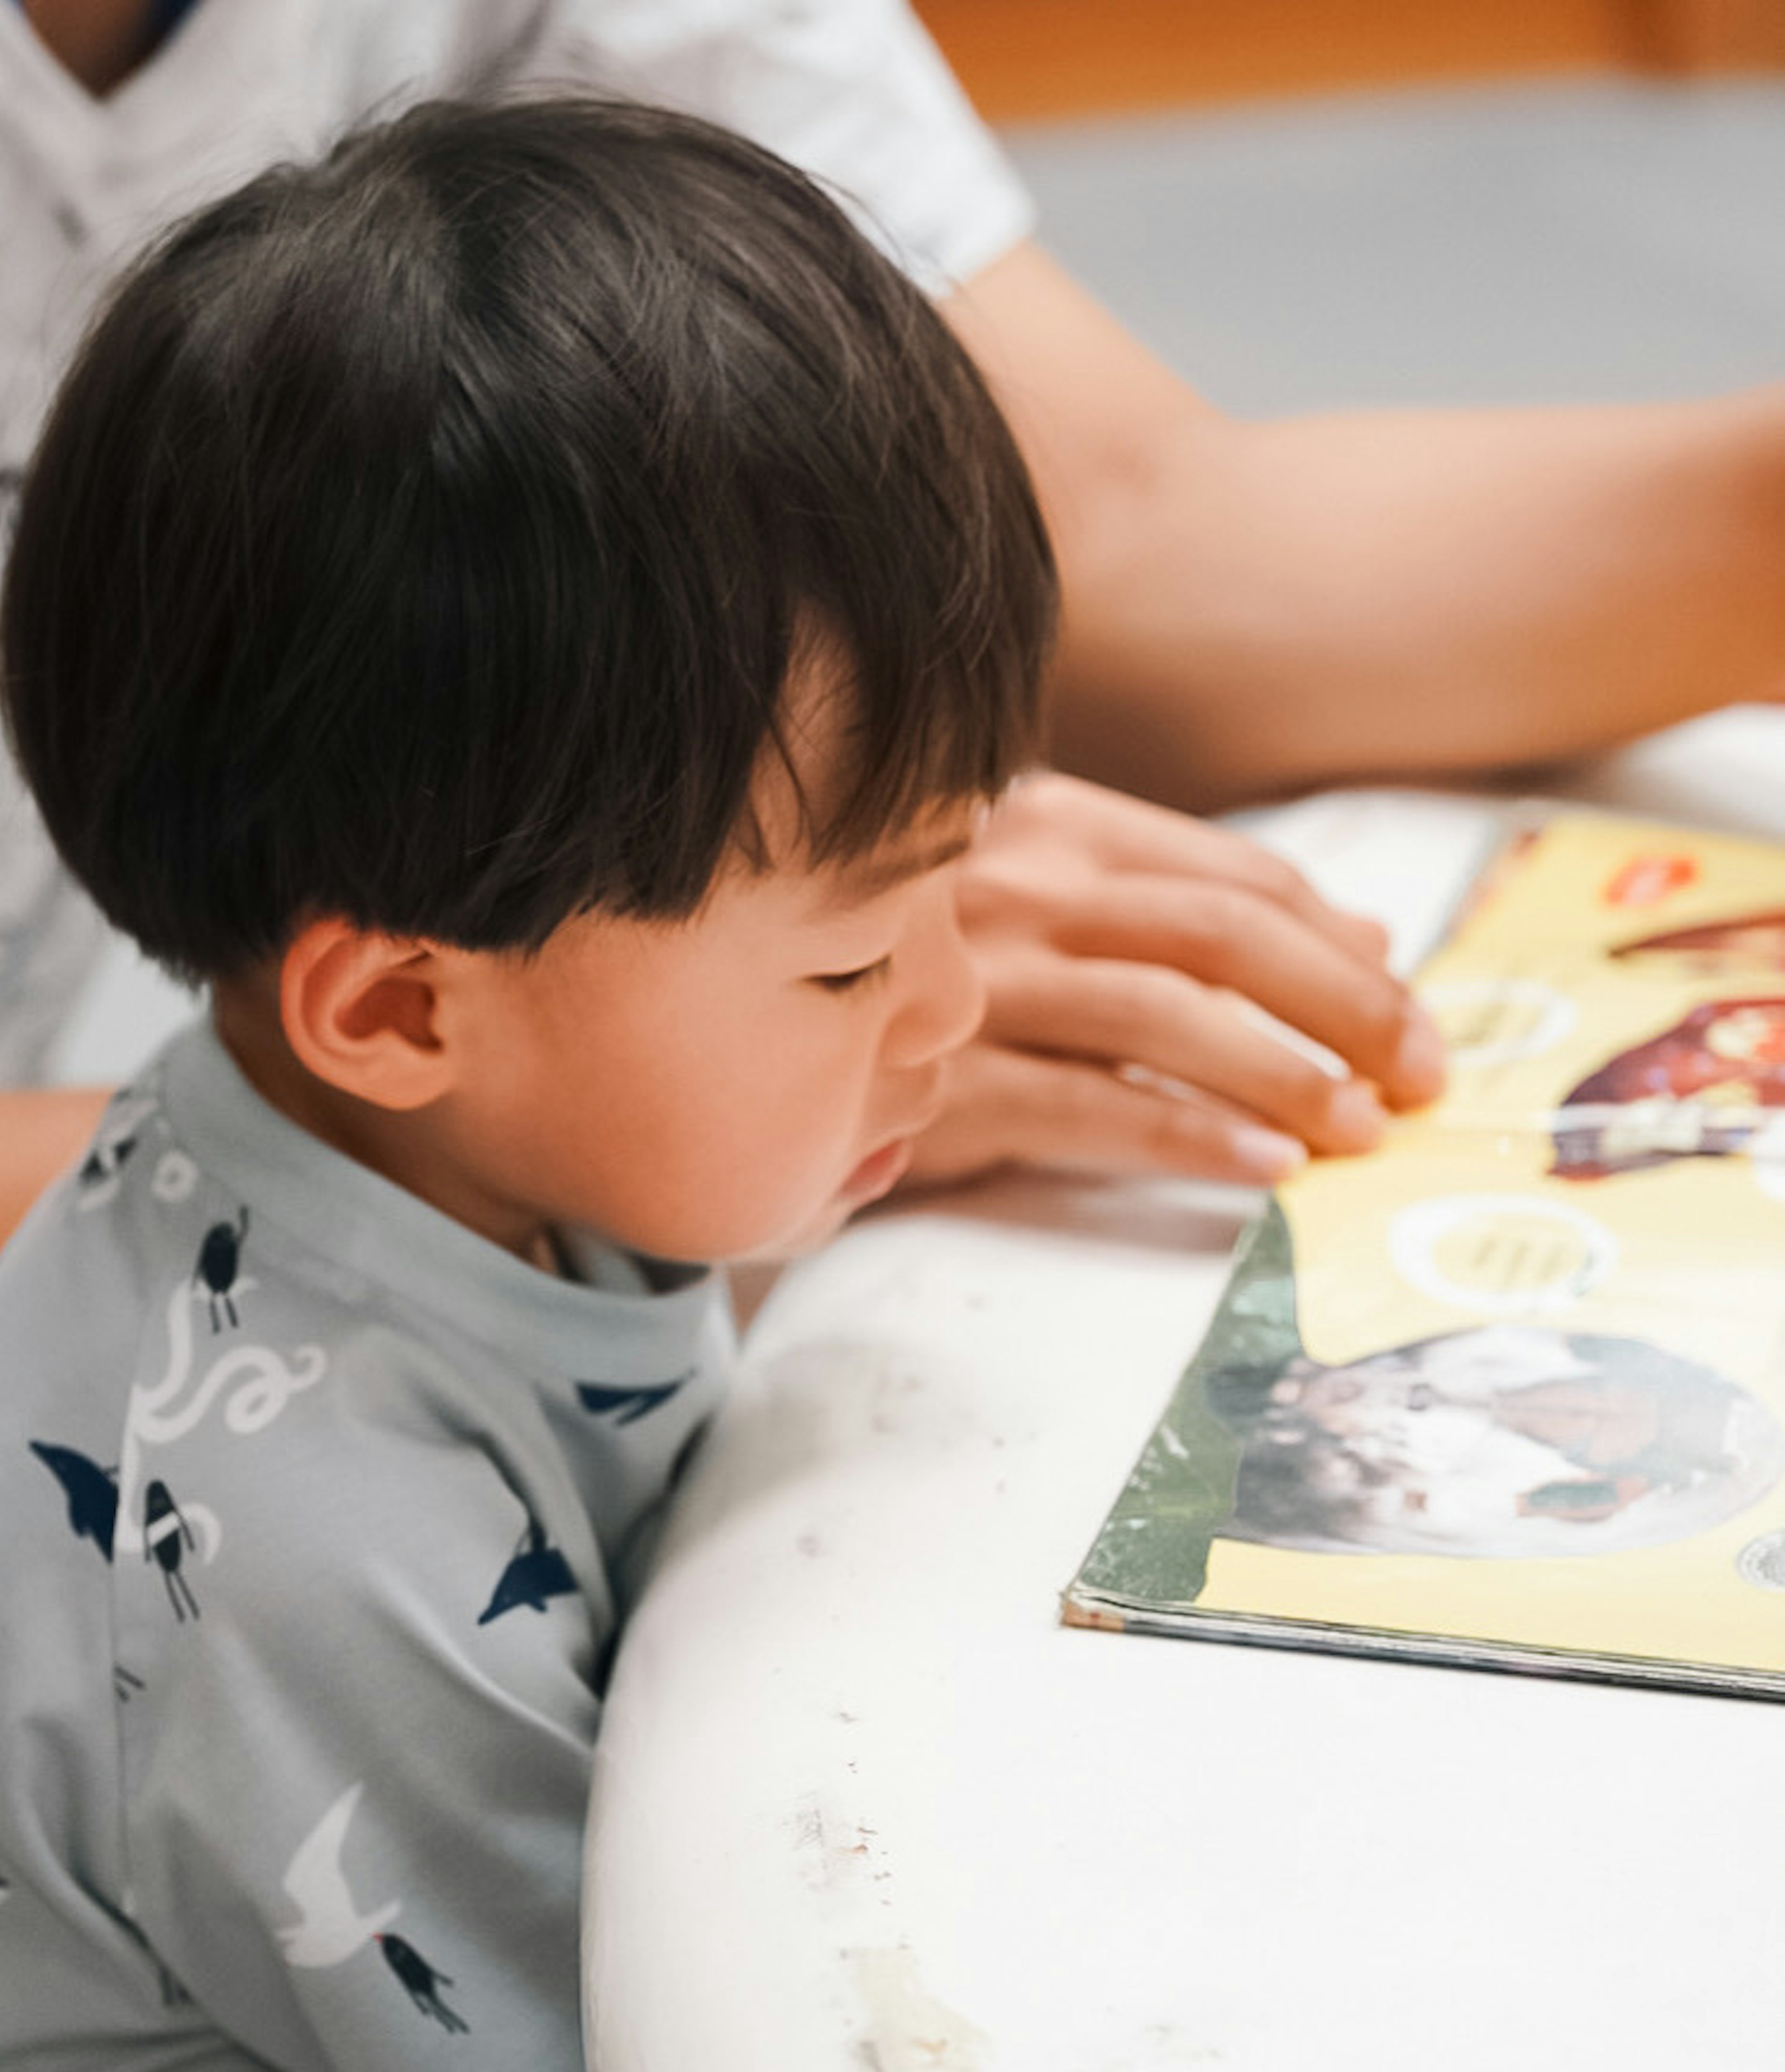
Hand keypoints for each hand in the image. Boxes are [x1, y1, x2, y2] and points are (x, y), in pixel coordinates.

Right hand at [908, 774, 1445, 1189]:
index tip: (1411, 1012)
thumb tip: (1362, 933)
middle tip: (1420, 1075)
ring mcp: (971, 981)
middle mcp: (1014, 887)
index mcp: (1046, 825)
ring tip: (1357, 1131)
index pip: (1228, 877)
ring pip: (1164, 1017)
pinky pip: (1085, 1107)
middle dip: (1343, 1007)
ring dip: (1282, 1076)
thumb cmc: (907, 969)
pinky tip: (1259, 1169)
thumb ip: (1181, 909)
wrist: (727, 1025)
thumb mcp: (1042, 906)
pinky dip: (1185, 1138)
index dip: (1337, 945)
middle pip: (1220, 935)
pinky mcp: (935, 1082)